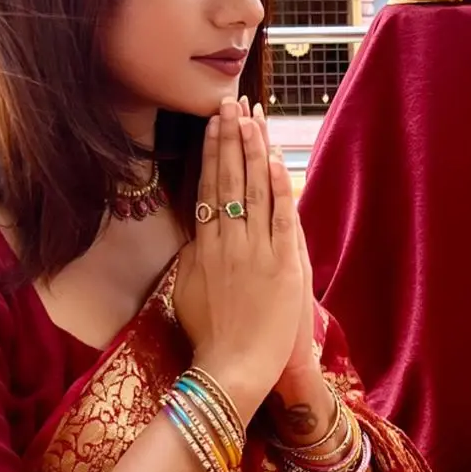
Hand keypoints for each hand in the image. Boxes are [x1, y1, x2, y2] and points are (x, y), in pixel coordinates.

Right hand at [173, 99, 302, 418]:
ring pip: (252, 190)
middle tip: (231, 101)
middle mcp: (227, 242)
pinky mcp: (280, 266)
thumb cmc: (211, 340)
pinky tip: (275, 159)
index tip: (214, 123)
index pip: (208, 187)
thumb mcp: (190, 293)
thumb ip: (194, 260)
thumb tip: (196, 237)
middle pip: (228, 179)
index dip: (212, 152)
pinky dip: (277, 187)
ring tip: (252, 116)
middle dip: (230, 138)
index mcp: (204, 246)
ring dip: (252, 150)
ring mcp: (254, 252)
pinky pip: (280, 218)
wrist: (231, 370)